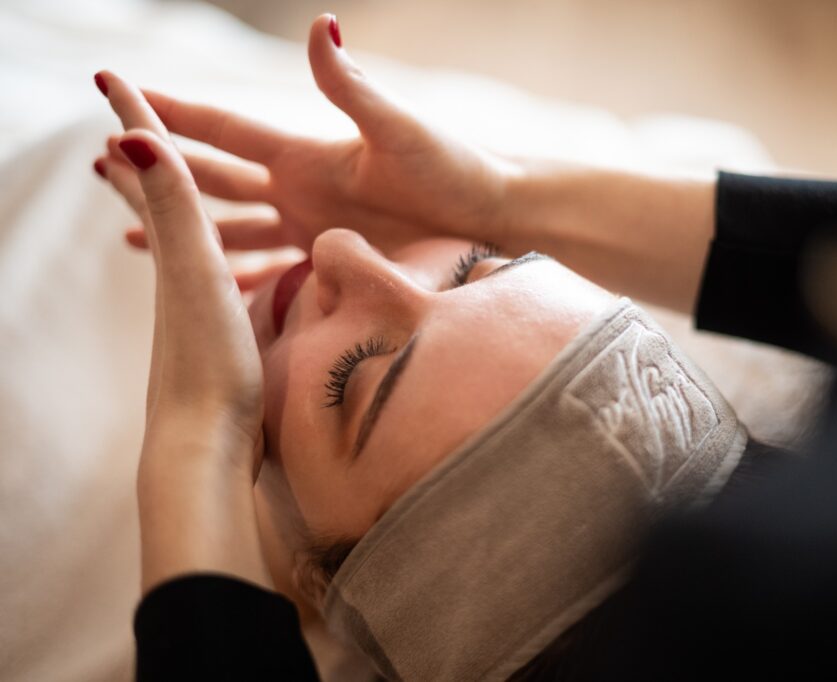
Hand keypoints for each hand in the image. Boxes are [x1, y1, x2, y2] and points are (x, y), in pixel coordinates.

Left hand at [95, 70, 268, 590]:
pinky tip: (222, 272)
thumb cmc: (206, 366)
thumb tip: (124, 135)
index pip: (154, 171)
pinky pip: (210, 277)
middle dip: (141, 162)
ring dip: (169, 208)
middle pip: (155, 204)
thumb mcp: (195, 276)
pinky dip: (209, 256)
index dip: (137, 122)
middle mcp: (178, 277)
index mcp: (178, 252)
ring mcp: (195, 310)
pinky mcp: (218, 340)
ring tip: (166, 192)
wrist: (206, 448)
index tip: (112, 77)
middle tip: (122, 129)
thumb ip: (172, 210)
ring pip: (178, 241)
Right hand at [126, 14, 515, 255]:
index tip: (120, 92)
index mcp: (305, 154)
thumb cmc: (452, 169)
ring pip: (230, 231)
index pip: (224, 131)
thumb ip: (351, 87)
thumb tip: (321, 24)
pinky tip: (202, 287)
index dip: (174, 113)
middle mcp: (299, 189)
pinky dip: (233, 282)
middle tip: (103, 162)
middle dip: (161, 169)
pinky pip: (270, 277)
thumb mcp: (397, 129)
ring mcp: (311, 228)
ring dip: (183, 229)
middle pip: (213, 179)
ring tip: (131, 232)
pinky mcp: (330, 263)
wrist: (489, 218)